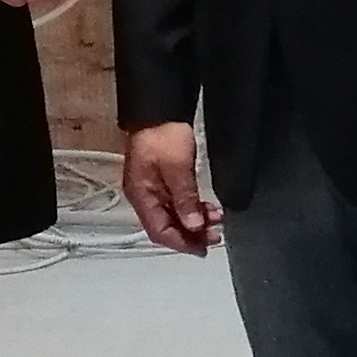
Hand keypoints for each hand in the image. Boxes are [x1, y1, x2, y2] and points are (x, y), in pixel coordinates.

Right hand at [123, 118, 220, 255]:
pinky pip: (176, 203)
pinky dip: (192, 209)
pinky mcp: (161, 180)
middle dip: (191, 235)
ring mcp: (151, 188)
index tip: (203, 248)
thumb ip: (185, 200)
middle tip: (214, 236)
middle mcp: (143, 196)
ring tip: (216, 220)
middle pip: (166, 227)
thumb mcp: (178, 169)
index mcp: (141, 196)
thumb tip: (193, 225)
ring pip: (173, 216)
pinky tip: (205, 208)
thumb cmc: (161, 132)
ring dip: (194, 222)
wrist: (160, 109)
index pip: (160, 232)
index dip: (182, 243)